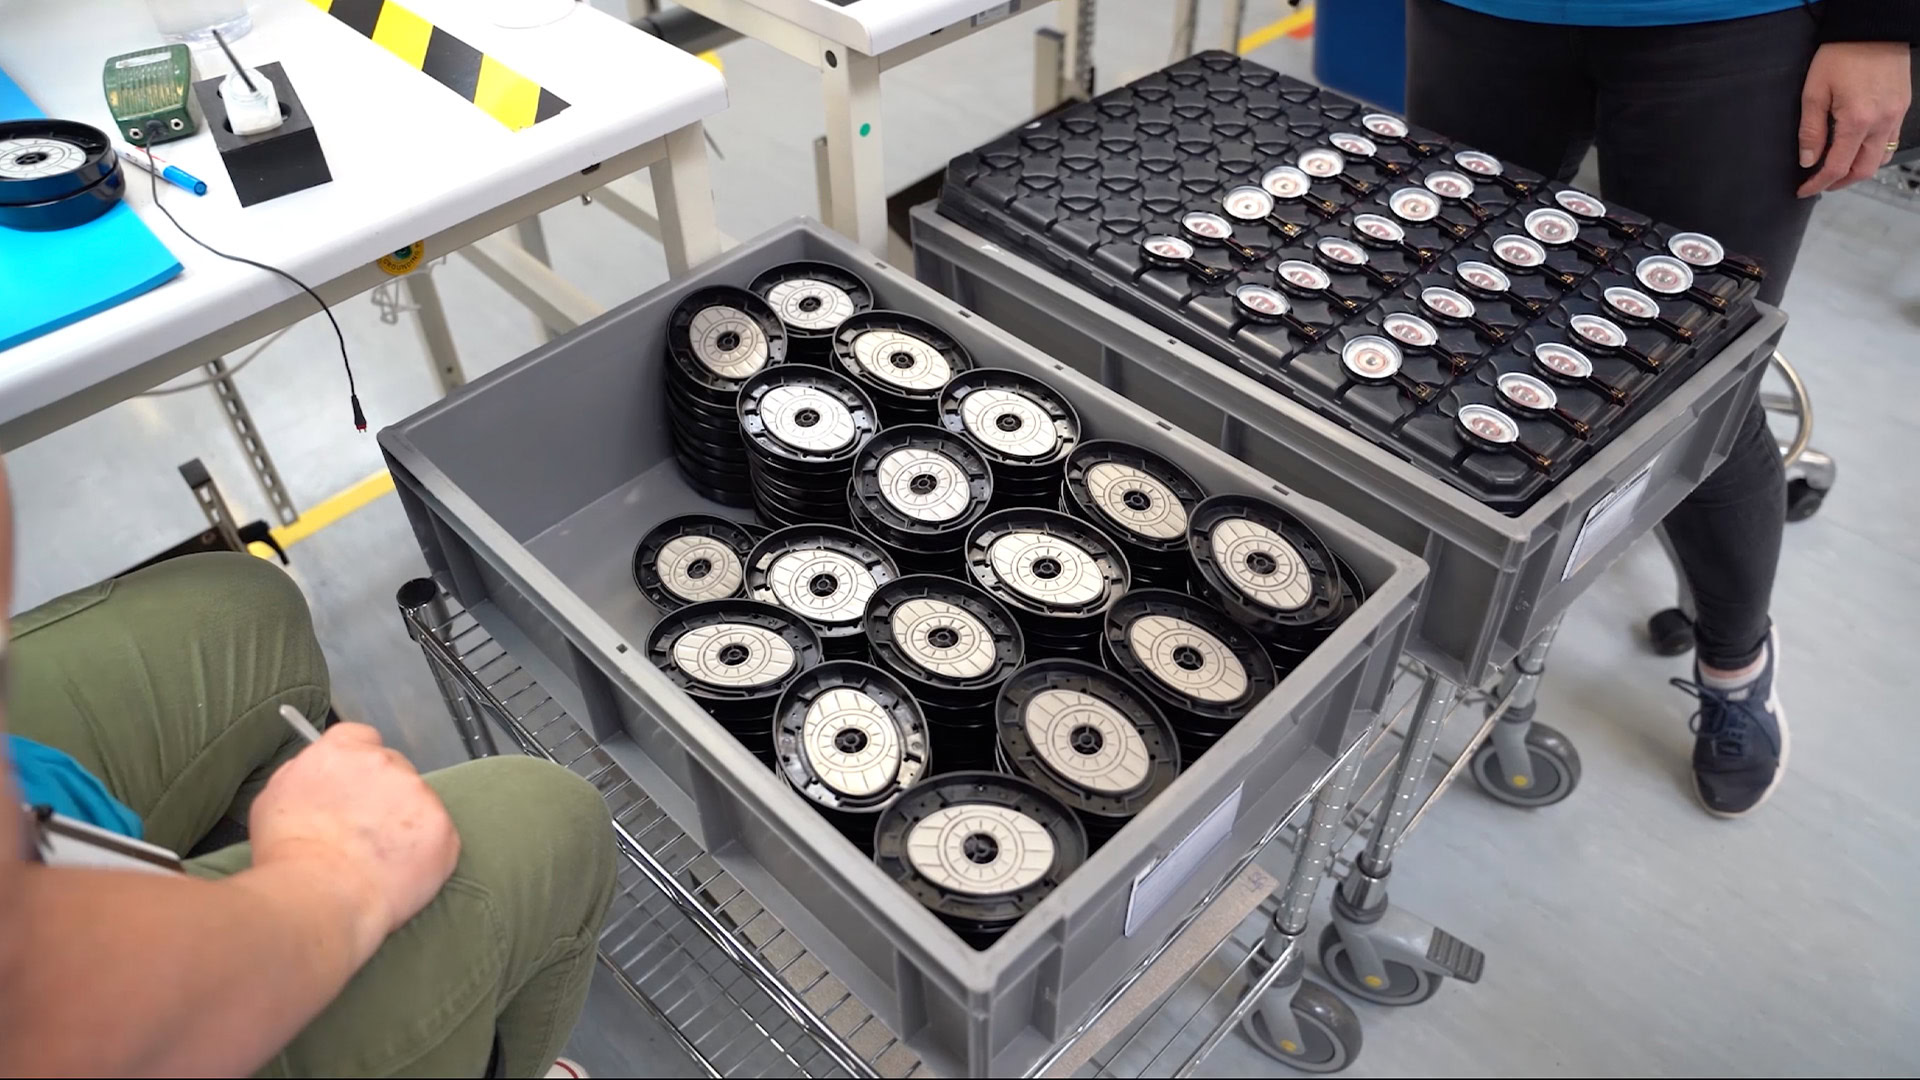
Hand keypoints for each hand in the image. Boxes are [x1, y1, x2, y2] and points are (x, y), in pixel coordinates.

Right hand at [247, 724, 458, 959]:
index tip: (354, 790)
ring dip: (405, 824)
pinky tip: (399, 873)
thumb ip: (304, 774)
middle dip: (383, 796)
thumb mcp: (274, 797)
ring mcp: (419, 793)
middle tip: (364, 833)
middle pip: (394, 769)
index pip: (362, 738)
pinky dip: (424, 854)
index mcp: (342, 749)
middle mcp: (385, 762)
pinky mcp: (443, 828)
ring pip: (419, 803)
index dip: (358, 767)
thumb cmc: (287, 854)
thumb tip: (320, 777)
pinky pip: (439, 837)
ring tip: (378, 859)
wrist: (318, 894)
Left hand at [1798, 41, 1912, 197]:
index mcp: (1857, 120)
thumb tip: (1808, 160)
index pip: (1838, 167)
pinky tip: (1856, 149)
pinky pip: (1891, 141)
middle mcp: (1882, 122)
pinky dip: (1873, 153)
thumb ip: (1810, 130)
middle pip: (1864, 170)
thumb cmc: (1841, 55)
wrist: (1872, 29)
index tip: (1804, 190)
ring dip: (1858, 169)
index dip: (1818, 184)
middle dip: (1840, 182)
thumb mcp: (1814, 92)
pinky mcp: (1902, 107)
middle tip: (1819, 184)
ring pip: (1880, 158)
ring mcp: (1896, 115)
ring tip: (1837, 169)